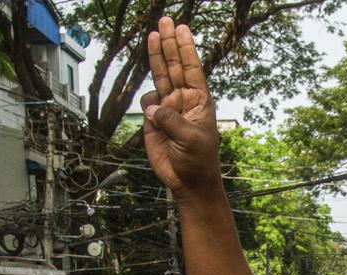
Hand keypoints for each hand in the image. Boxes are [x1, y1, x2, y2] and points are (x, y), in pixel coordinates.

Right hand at [141, 19, 222, 200]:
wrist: (187, 182)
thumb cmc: (198, 161)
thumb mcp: (191, 140)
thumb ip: (171, 121)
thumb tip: (152, 107)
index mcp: (199, 101)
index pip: (192, 69)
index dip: (186, 48)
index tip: (182, 29)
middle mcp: (183, 100)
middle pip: (174, 65)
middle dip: (169, 43)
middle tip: (165, 21)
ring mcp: (168, 108)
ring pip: (160, 77)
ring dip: (156, 57)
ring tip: (153, 35)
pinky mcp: (154, 121)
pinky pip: (147, 102)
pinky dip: (147, 101)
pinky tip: (152, 110)